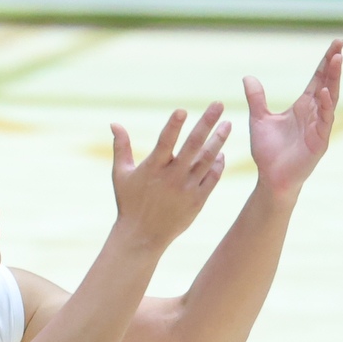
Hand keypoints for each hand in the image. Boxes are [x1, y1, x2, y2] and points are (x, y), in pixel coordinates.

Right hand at [109, 101, 230, 252]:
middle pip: (193, 146)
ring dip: (218, 141)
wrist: (141, 237)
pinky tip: (221, 152)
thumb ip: (121, 147)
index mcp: (152, 168)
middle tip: (219, 104)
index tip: (183, 109)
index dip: (173, 125)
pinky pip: (211, 179)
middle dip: (207, 123)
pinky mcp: (197, 201)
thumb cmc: (129, 203)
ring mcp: (186, 189)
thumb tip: (114, 123)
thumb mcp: (120, 175)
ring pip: (207, 160)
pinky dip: (217, 165)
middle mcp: (171, 177)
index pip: (165, 142)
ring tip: (228, 124)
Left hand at [244, 38, 341, 195]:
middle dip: (334, 65)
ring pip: (331, 98)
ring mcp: (320, 127)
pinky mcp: (320, 141)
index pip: (318, 79)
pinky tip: (326, 92)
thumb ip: (256, 99)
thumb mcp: (259, 119)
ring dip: (334, 80)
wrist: (271, 179)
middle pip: (328, 84)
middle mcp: (315, 113)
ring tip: (337, 60)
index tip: (335, 44)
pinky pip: (325, 121)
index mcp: (304, 106)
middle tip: (340, 45)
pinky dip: (326, 106)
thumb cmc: (268, 152)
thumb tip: (248, 77)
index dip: (326, 62)